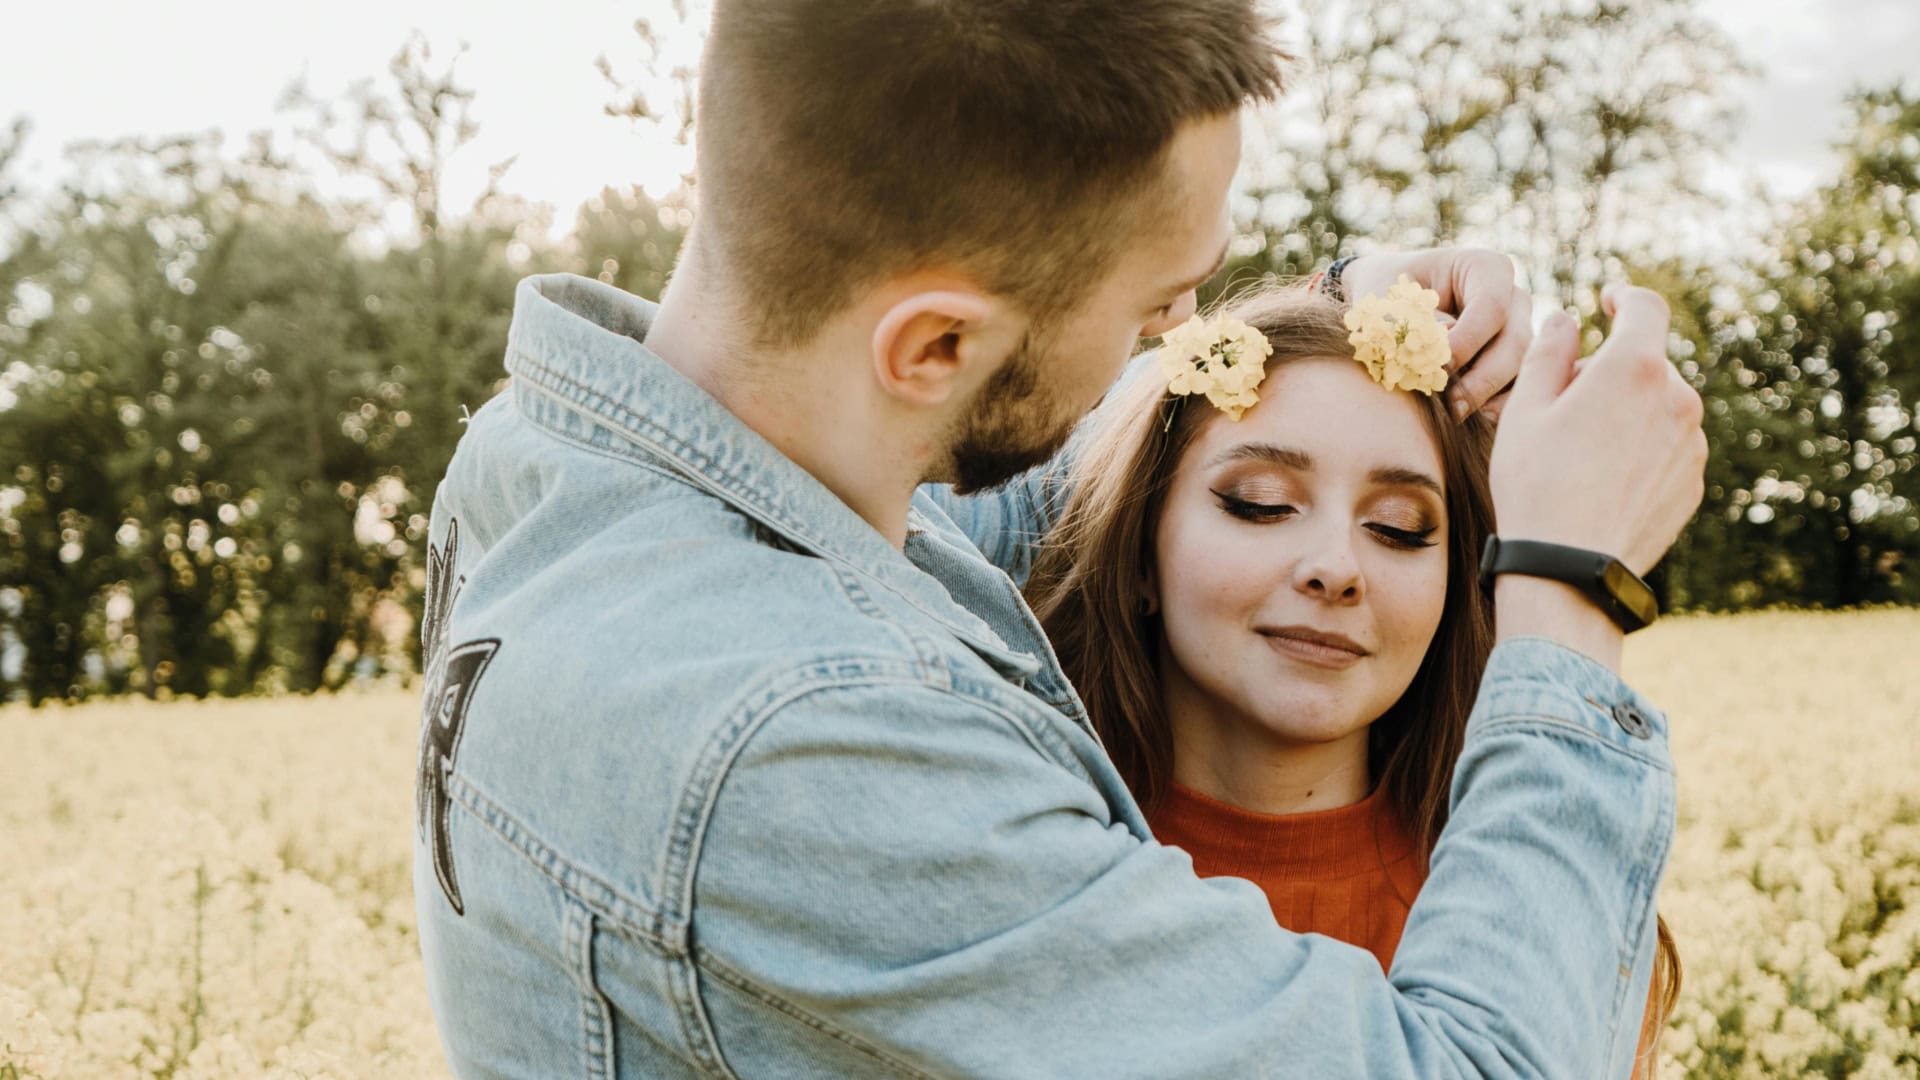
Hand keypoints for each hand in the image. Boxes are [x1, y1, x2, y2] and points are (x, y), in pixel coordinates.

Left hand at [1339, 247, 1530, 421]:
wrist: (1389, 308)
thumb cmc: (1387, 297)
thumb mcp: (1388, 301)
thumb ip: (1410, 321)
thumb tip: (1439, 351)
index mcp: (1486, 269)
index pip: (1491, 307)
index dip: (1467, 341)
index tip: (1436, 368)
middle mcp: (1513, 298)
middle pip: (1516, 341)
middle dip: (1483, 378)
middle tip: (1451, 407)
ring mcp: (1519, 331)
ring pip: (1521, 368)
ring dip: (1490, 395)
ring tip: (1457, 416)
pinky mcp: (1515, 362)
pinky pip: (1519, 387)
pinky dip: (1499, 406)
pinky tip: (1473, 421)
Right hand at [1487, 285, 1707, 666]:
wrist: (1569, 566)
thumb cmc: (1537, 483)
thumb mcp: (1525, 409)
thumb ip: (1548, 352)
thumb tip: (1566, 321)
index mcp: (1635, 368)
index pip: (1645, 307)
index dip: (1624, 298)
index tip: (1607, 302)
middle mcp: (1679, 399)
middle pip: (1648, 363)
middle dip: (1613, 370)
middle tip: (1566, 402)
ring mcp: (1693, 443)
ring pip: (1660, 406)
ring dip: (1629, 411)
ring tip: (1582, 450)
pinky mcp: (1694, 481)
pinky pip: (1669, 446)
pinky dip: (1642, 448)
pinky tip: (1603, 479)